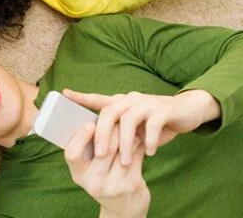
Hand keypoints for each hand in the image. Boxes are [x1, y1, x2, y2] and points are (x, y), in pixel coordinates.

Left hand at [63, 89, 219, 164]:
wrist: (189, 111)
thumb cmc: (157, 121)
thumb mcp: (136, 125)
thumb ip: (120, 131)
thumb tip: (99, 149)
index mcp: (121, 102)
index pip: (97, 99)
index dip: (81, 97)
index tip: (65, 94)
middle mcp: (131, 99)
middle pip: (109, 112)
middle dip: (103, 134)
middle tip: (101, 154)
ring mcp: (146, 102)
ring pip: (128, 120)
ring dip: (125, 143)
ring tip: (125, 161)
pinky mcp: (163, 109)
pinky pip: (151, 125)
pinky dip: (148, 140)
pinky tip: (149, 153)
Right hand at [65, 123, 149, 217]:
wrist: (124, 208)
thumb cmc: (104, 178)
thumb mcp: (89, 169)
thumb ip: (86, 149)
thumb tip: (90, 118)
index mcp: (78, 176)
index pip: (73, 154)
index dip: (80, 137)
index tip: (89, 124)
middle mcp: (94, 183)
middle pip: (103, 148)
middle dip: (111, 129)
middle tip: (115, 118)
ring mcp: (114, 186)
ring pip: (122, 149)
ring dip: (126, 133)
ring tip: (128, 125)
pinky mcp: (132, 185)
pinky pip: (135, 155)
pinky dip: (138, 142)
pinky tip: (138, 137)